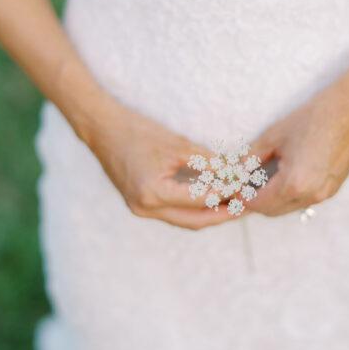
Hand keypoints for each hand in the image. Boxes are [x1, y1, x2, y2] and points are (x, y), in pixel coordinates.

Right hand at [79, 95, 242, 229]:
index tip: (246, 188)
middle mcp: (145, 208)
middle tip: (246, 207)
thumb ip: (206, 162)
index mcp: (153, 193)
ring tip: (233, 204)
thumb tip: (233, 173)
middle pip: (194, 221)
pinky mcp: (140, 203)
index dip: (226, 194)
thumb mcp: (178, 144)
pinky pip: (173, 213)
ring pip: (184, 220)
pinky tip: (210, 199)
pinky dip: (192, 209)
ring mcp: (140, 209)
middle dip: (221, 216)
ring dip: (208, 214)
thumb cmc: (138, 131)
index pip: (200, 200)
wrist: (102, 128)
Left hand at [247, 67, 348, 216]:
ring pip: (288, 207)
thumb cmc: (313, 118)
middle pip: (272, 211)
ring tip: (257, 183)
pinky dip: (288, 195)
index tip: (231, 189)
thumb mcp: (274, 135)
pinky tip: (280, 178)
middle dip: (254, 202)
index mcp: (294, 184)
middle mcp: (311, 195)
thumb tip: (236, 172)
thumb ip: (251, 158)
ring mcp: (325, 194)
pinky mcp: (333, 188)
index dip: (241, 198)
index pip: (258, 204)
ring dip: (271, 200)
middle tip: (240, 187)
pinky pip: (304, 200)